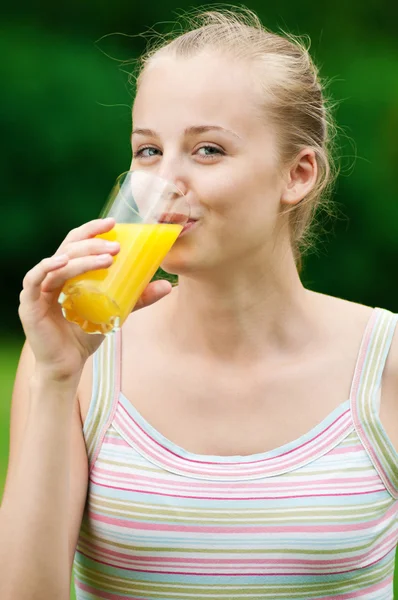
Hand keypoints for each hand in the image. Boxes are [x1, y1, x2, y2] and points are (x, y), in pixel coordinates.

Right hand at [18, 218, 171, 382]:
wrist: (67, 366)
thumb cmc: (85, 335)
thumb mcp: (116, 312)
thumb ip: (137, 299)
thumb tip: (167, 286)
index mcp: (68, 272)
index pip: (77, 242)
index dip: (92, 230)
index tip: (113, 222)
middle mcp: (51, 276)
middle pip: (68, 247)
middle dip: (93, 242)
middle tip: (117, 246)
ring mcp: (38, 289)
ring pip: (57, 262)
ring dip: (82, 257)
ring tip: (108, 258)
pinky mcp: (29, 304)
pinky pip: (34, 280)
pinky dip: (48, 267)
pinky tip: (63, 262)